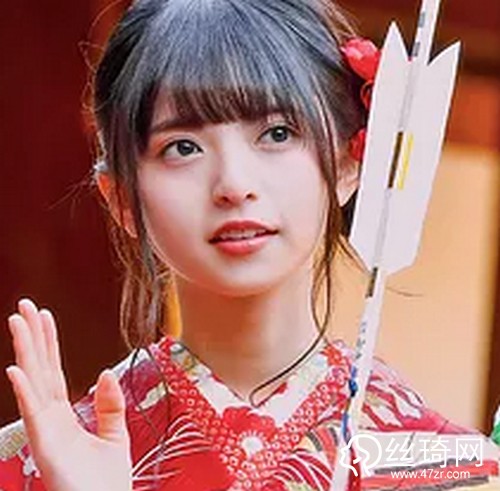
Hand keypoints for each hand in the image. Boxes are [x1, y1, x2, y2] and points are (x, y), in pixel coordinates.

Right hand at [6, 298, 131, 490]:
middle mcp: (50, 420)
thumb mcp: (115, 437)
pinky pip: (33, 414)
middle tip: (24, 306)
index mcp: (65, 416)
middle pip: (40, 370)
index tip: (45, 316)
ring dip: (25, 352)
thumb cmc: (107, 484)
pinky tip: (17, 368)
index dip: (49, 343)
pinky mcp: (46, 448)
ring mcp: (45, 432)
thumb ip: (110, 405)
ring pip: (33, 383)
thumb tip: (104, 373)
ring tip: (17, 322)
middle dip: (32, 338)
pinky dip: (24, 390)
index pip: (54, 371)